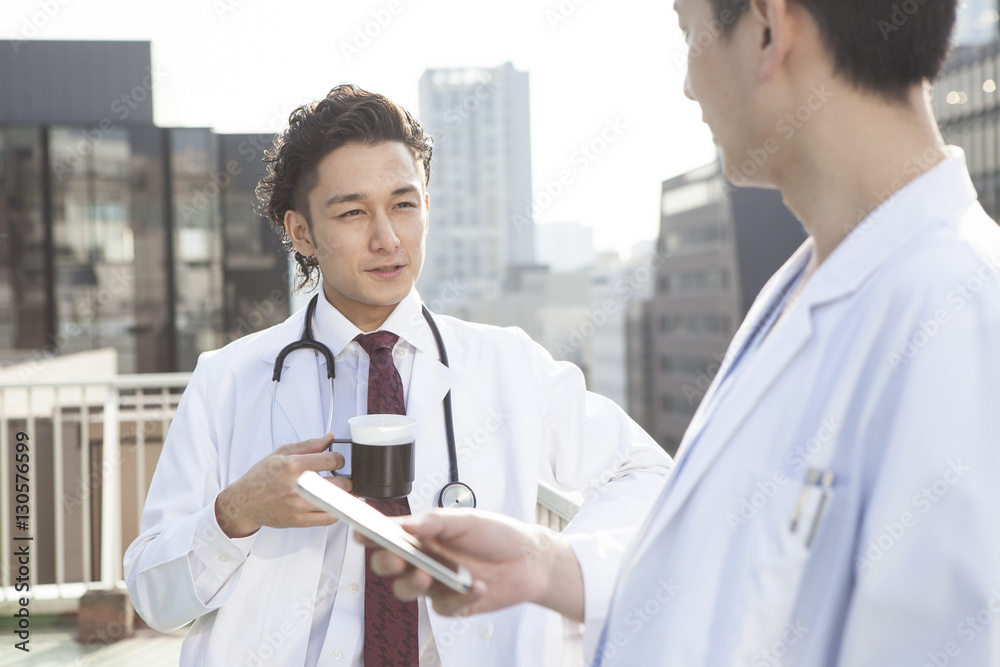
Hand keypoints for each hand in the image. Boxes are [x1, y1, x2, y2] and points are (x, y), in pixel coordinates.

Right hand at [215, 433, 351, 537]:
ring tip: (336, 491)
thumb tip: (329, 438)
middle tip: (338, 478)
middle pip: (340, 483)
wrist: (245, 502)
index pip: (332, 460)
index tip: (337, 462)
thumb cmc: (261, 477)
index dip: (339, 460)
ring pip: (337, 502)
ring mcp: (300, 505)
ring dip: (342, 496)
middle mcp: (298, 486)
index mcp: (294, 466)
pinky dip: (335, 511)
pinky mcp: (300, 520)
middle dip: (344, 479)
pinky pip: (329, 518)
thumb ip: (309, 445)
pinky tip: (330, 504)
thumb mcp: (282, 453)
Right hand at [362, 509, 584, 620]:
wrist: (528, 559)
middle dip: (386, 563)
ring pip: (406, 590)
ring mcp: (435, 583)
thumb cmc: (496, 534)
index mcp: (423, 535)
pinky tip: (474, 587)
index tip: (363, 533)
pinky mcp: (452, 604)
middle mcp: (424, 559)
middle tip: (396, 558)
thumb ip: (435, 521)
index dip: (371, 535)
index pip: (388, 535)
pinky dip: (458, 597)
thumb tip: (406, 523)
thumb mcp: (466, 520)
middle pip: (388, 567)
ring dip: (413, 584)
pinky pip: (443, 606)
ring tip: (428, 575)